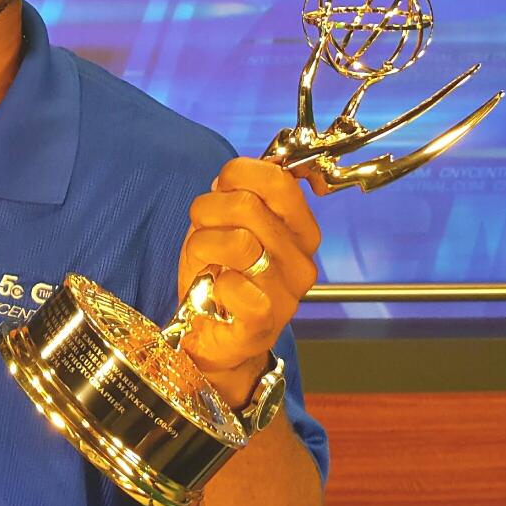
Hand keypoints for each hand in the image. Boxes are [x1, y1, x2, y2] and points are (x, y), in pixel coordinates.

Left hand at [176, 158, 320, 407]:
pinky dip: (212, 282)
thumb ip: (239, 192)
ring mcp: (287, 294)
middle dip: (208, 211)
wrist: (211, 335)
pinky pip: (235, 286)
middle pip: (248, 205)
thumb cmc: (219, 273)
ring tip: (206, 262)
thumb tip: (240, 169)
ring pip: (237, 241)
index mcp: (301, 229)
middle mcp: (302, 259)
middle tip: (205, 232)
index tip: (222, 190)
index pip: (277, 178)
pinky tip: (213, 289)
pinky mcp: (264, 322)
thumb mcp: (227, 223)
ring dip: (203, 245)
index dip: (236, 175)